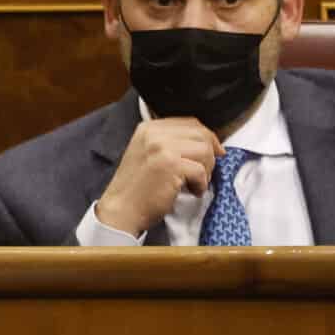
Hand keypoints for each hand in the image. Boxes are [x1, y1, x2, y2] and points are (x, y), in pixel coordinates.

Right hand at [94, 117, 222, 235]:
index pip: (189, 122)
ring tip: (195, 184)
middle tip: (205, 173)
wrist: (121, 211)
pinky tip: (192, 192)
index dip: (207, 138)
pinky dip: (201, 184)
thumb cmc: (136, 190)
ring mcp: (162, 148)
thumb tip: (206, 143)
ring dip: (206, 170)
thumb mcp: (147, 155)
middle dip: (210, 155)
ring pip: (204, 150)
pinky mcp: (170, 165)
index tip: (214, 152)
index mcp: (148, 128)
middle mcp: (154, 134)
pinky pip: (200, 170)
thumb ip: (169, 143)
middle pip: (200, 134)